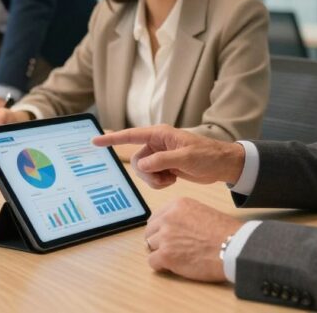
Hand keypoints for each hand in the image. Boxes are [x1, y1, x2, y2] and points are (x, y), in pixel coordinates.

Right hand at [93, 125, 245, 188]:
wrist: (222, 165)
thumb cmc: (207, 155)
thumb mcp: (185, 157)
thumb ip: (162, 160)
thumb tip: (143, 165)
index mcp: (160, 134)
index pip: (131, 136)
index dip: (112, 139)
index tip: (95, 141)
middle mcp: (157, 143)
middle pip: (137, 160)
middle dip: (147, 173)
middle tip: (164, 177)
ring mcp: (160, 156)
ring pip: (143, 171)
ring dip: (154, 180)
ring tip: (171, 178)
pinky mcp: (165, 167)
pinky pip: (152, 178)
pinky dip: (160, 183)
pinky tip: (173, 179)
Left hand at [144, 197, 242, 282]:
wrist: (233, 246)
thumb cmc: (225, 232)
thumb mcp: (202, 212)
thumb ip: (184, 217)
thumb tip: (174, 229)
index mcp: (177, 205)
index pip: (156, 217)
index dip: (160, 229)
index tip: (165, 236)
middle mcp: (168, 218)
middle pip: (150, 232)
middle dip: (158, 241)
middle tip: (169, 249)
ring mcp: (165, 237)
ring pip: (150, 246)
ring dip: (160, 253)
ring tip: (175, 258)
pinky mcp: (165, 256)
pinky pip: (152, 262)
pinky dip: (160, 266)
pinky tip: (172, 266)